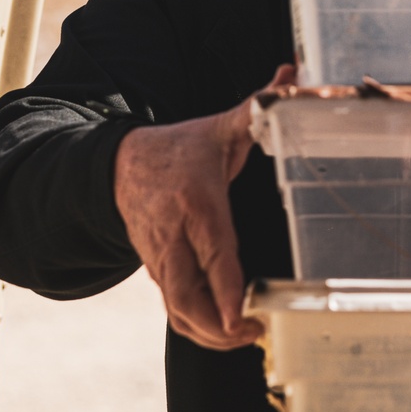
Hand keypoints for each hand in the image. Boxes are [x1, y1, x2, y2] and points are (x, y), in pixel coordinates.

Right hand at [113, 64, 296, 349]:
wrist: (117, 166)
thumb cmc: (178, 149)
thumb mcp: (218, 127)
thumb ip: (258, 106)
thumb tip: (293, 74)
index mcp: (197, 202)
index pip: (213, 253)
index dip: (226, 288)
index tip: (241, 315)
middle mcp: (175, 236)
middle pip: (189, 295)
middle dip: (219, 325)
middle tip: (254, 333)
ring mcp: (162, 258)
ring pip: (179, 309)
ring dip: (210, 334)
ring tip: (245, 337)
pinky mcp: (157, 271)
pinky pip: (174, 308)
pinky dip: (197, 327)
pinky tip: (225, 332)